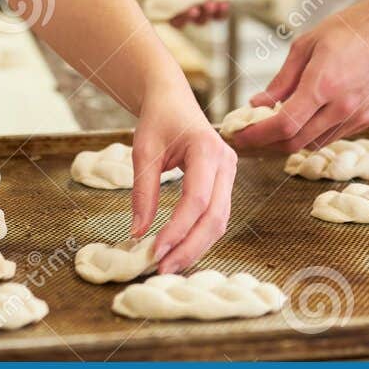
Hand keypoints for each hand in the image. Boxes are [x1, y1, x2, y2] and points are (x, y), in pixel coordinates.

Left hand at [129, 86, 236, 272]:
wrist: (173, 100)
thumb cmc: (158, 119)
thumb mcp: (144, 151)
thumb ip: (143, 192)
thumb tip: (138, 232)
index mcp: (207, 149)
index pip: (197, 199)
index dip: (178, 229)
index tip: (155, 251)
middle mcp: (226, 163)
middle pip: (215, 216)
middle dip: (190, 246)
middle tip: (162, 268)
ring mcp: (230, 174)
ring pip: (220, 221)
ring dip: (196, 246)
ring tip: (169, 265)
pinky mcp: (225, 183)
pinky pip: (216, 216)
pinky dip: (199, 236)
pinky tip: (180, 250)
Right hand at [149, 0, 231, 25]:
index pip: (158, 8)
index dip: (162, 12)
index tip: (170, 9)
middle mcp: (179, 5)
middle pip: (177, 21)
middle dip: (185, 18)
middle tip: (192, 11)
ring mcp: (197, 8)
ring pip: (199, 21)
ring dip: (204, 15)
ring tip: (210, 4)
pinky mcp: (214, 7)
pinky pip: (218, 16)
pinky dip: (220, 13)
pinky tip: (222, 5)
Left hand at [232, 0, 368, 153]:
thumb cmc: (352, 28)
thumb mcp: (307, 44)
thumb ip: (282, 80)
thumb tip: (258, 103)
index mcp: (322, 85)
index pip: (283, 125)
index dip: (256, 136)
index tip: (239, 136)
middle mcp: (341, 107)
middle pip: (295, 143)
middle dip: (267, 144)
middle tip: (250, 136)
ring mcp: (358, 116)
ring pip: (314, 143)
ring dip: (290, 141)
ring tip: (273, 127)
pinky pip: (334, 136)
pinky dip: (313, 134)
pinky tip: (305, 120)